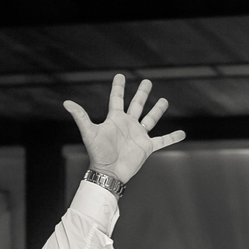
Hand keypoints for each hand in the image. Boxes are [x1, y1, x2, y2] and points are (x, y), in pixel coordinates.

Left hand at [64, 76, 185, 183]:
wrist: (109, 173)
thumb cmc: (98, 153)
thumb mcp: (89, 132)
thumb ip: (81, 116)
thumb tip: (66, 102)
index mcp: (115, 119)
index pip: (117, 99)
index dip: (119, 87)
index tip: (121, 75)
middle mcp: (128, 125)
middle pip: (137, 105)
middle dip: (142, 93)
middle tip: (147, 81)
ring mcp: (138, 135)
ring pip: (150, 119)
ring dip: (157, 110)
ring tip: (164, 100)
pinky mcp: (147, 147)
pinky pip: (163, 140)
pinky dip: (172, 137)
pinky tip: (182, 133)